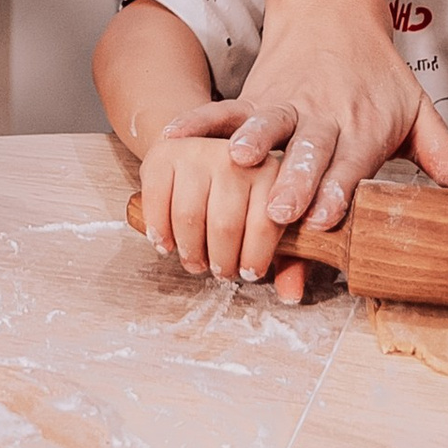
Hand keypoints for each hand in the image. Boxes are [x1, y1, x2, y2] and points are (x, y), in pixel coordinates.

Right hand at [139, 107, 308, 298]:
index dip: (256, 257)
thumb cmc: (242, 196)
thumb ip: (289, 258)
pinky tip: (166, 244)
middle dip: (222, 261)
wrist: (203, 152)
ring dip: (191, 252)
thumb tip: (290, 295)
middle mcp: (235, 156)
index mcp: (270, 171)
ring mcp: (197, 152)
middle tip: (222, 272)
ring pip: (189, 217)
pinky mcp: (164, 153)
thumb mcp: (272, 220)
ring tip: (196, 262)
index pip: (265, 223)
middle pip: (224, 225)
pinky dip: (159, 231)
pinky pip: (157, 201)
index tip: (250, 272)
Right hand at [194, 20, 447, 238]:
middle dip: (294, 181)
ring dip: (250, 145)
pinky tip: (173, 138)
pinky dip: (197, 122)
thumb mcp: (419, 113)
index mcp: (364, 127)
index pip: (351, 165)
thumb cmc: (379, 76)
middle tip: (280, 211)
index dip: (338, 192)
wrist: (335, 15)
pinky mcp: (254, 96)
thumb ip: (445, 158)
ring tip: (234, 164)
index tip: (324, 220)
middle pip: (308, 151)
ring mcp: (285, 105)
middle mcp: (324, 116)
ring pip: (267, 125)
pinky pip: (222, 109)